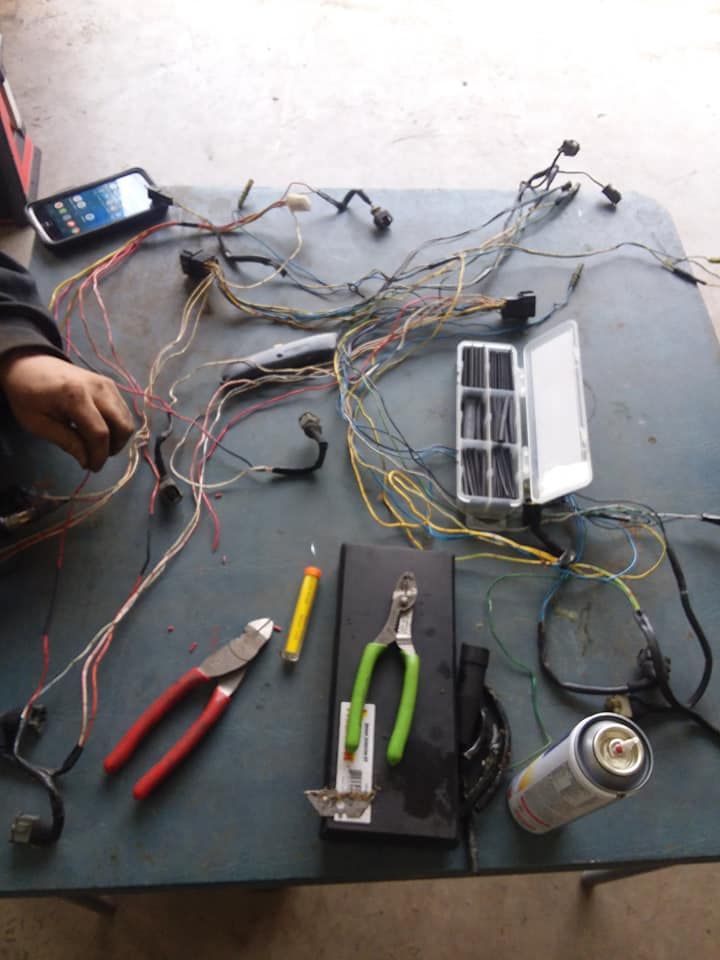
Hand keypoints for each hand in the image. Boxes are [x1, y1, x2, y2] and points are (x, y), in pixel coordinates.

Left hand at [0, 352, 133, 470]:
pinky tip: (97, 429)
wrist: (29, 364)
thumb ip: (66, 442)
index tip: (92, 467)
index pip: (100, 433)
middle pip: (122, 426)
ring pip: (126, 419)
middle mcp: (98, 388)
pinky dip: (115, 425)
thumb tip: (87, 461)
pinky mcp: (109, 384)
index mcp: (75, 396)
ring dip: (116, 437)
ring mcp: (107, 384)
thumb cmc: (28, 395)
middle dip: (113, 447)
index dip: (99, 456)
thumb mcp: (38, 423)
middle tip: (95, 456)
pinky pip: (122, 410)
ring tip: (95, 443)